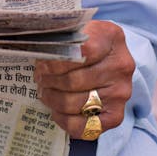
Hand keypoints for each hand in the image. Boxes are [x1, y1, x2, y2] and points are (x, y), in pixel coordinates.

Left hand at [33, 20, 134, 138]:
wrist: (108, 57)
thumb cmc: (84, 42)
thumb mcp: (75, 29)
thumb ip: (59, 36)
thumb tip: (35, 49)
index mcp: (110, 36)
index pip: (81, 51)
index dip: (56, 61)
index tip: (41, 63)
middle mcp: (121, 65)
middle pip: (75, 80)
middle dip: (49, 81)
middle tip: (39, 78)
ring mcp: (121, 91)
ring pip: (76, 103)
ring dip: (53, 99)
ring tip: (44, 91)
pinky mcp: (116, 114)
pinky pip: (86, 126)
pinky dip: (65, 120)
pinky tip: (55, 111)